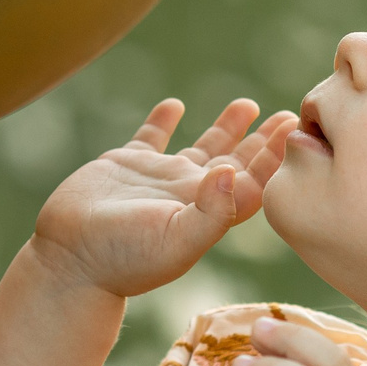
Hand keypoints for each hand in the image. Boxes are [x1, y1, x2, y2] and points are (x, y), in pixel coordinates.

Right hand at [31, 98, 295, 299]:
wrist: (69, 260)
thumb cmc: (125, 259)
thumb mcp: (177, 241)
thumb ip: (212, 211)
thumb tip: (234, 172)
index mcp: (208, 212)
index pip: (254, 183)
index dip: (275, 159)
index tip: (296, 131)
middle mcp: (189, 195)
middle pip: (237, 163)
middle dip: (263, 142)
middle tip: (290, 116)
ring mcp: (158, 179)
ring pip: (202, 147)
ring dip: (227, 128)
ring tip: (248, 105)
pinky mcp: (126, 165)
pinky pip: (150, 137)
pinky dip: (164, 120)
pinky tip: (175, 105)